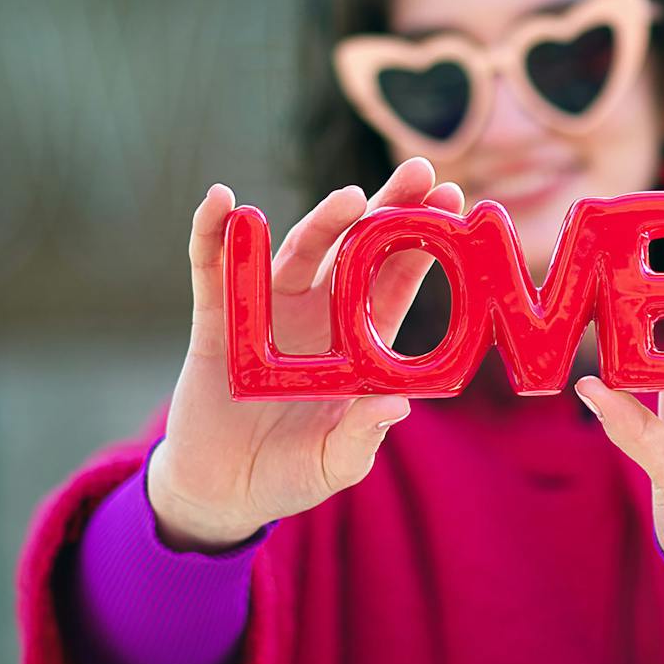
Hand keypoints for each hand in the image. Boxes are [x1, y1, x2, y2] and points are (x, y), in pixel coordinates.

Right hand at [149, 158, 462, 551]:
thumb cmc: (290, 474)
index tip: (450, 198)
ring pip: (296, 252)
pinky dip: (213, 234)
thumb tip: (397, 405)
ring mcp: (266, 312)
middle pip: (354, 249)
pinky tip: (221, 202)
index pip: (395, 279)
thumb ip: (360, 437)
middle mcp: (317, 314)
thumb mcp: (332, 465)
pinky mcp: (216, 322)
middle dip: (385, 208)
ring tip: (348, 198)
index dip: (421, 241)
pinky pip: (213, 269)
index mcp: (356, 341)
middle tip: (417, 170)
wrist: (223, 493)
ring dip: (321, 221)